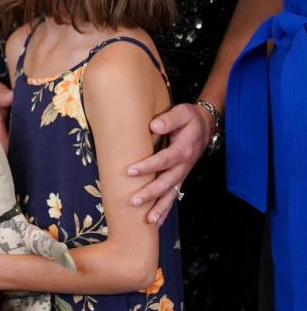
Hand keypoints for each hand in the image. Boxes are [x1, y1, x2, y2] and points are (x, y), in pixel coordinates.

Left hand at [126, 102, 210, 223]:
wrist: (205, 127)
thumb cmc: (189, 119)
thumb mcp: (182, 113)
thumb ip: (169, 119)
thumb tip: (154, 125)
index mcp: (183, 150)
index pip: (164, 160)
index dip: (148, 166)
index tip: (130, 171)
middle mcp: (184, 166)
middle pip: (167, 182)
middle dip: (150, 193)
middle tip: (133, 201)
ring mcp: (182, 174)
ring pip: (172, 194)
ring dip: (160, 208)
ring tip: (148, 220)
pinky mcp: (179, 178)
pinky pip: (173, 197)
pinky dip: (165, 210)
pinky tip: (155, 222)